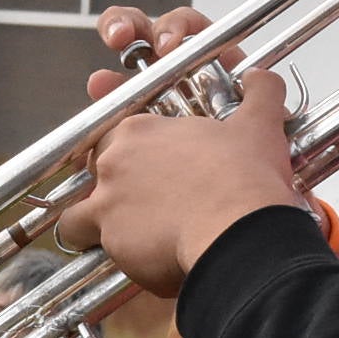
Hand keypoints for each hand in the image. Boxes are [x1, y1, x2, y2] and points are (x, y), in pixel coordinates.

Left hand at [55, 6, 308, 295]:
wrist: (241, 231)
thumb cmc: (246, 177)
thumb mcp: (259, 125)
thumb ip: (260, 94)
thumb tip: (261, 76)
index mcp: (139, 131)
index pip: (114, 138)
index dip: (129, 156)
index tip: (147, 170)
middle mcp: (113, 164)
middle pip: (94, 174)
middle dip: (113, 188)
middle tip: (146, 203)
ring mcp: (106, 203)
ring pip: (77, 215)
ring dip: (95, 225)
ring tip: (129, 237)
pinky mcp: (111, 242)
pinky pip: (94, 252)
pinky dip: (113, 257)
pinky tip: (141, 261)